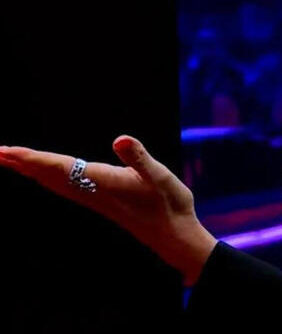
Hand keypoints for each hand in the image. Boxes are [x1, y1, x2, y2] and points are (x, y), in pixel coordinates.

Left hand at [0, 136, 216, 284]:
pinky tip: (46, 175)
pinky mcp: (101, 200)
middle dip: (22, 163)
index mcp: (102, 181)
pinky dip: (48, 177)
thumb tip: (121, 139)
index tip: (6, 150)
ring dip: (31, 170)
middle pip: (48, 176)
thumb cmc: (169, 204)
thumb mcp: (159, 176)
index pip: (59, 167)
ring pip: (54, 182)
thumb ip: (139, 158)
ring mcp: (95, 198)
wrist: (173, 234)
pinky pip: (66, 186)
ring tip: (11, 159)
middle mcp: (92, 191)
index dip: (32, 158)